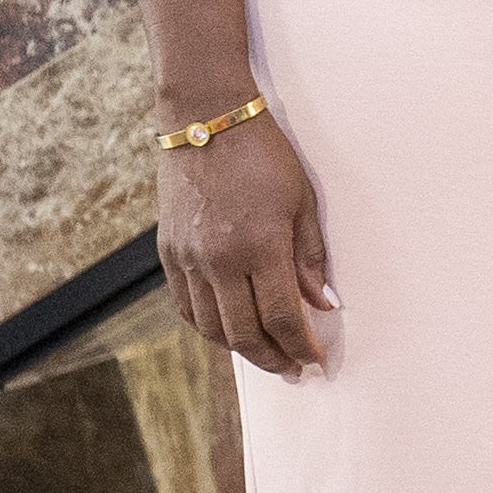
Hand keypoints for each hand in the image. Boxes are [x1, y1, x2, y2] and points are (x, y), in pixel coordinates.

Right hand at [155, 109, 333, 379]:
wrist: (205, 122)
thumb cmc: (264, 157)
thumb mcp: (302, 202)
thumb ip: (310, 257)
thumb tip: (323, 304)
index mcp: (259, 246)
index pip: (282, 316)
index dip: (301, 345)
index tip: (316, 361)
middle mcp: (218, 261)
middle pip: (244, 332)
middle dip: (272, 357)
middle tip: (293, 369)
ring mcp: (188, 260)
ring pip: (211, 326)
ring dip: (240, 349)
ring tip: (266, 354)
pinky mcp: (168, 254)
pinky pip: (186, 307)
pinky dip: (209, 326)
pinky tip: (229, 330)